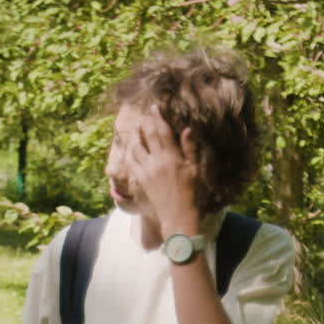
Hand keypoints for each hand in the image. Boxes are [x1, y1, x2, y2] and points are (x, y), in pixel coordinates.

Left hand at [127, 105, 203, 235]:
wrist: (178, 215)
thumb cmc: (190, 192)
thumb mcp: (194, 169)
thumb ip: (190, 148)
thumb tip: (187, 129)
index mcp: (173, 157)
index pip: (163, 131)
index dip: (157, 117)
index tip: (154, 108)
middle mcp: (158, 161)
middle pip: (149, 135)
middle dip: (146, 122)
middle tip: (144, 114)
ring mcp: (147, 170)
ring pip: (136, 147)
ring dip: (135, 135)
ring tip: (136, 128)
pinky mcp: (141, 180)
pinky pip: (130, 162)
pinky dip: (129, 152)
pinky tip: (130, 147)